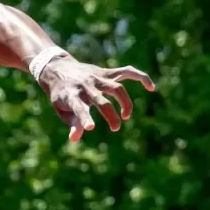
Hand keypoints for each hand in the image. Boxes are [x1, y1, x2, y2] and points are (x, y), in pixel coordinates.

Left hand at [40, 58, 154, 139]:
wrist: (58, 69)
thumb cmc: (61, 95)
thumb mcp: (61, 109)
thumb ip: (72, 123)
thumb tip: (74, 139)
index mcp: (72, 96)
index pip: (79, 108)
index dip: (84, 119)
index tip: (90, 128)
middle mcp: (86, 86)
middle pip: (102, 101)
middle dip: (110, 115)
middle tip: (115, 128)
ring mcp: (98, 78)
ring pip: (117, 88)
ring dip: (125, 103)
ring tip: (125, 117)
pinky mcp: (107, 73)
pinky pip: (127, 72)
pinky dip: (140, 77)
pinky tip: (151, 87)